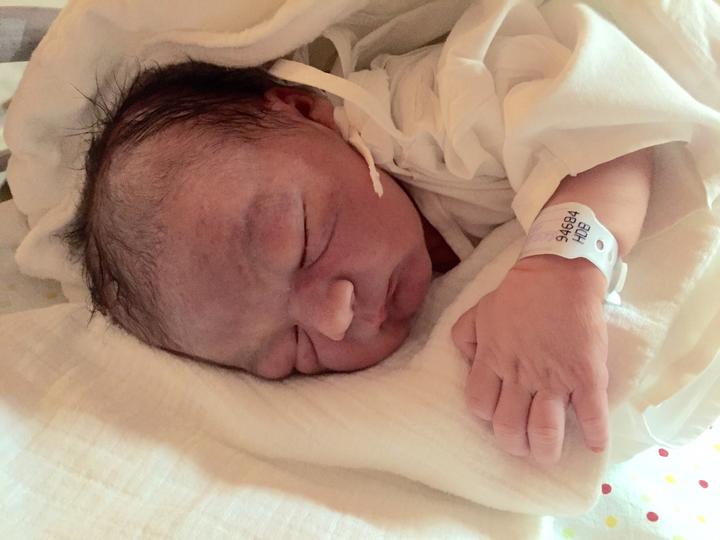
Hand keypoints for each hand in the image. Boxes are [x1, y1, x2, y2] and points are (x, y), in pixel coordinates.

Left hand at [452, 255, 608, 463]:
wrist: (560, 274)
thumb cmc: (518, 294)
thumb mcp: (478, 311)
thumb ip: (465, 337)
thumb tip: (467, 360)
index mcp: (493, 359)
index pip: (480, 404)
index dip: (486, 415)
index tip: (497, 414)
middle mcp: (520, 374)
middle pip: (509, 426)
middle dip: (513, 444)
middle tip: (521, 446)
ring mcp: (554, 377)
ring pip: (544, 429)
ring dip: (546, 449)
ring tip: (547, 454)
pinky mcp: (586, 375)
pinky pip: (591, 413)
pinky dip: (595, 435)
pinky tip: (596, 446)